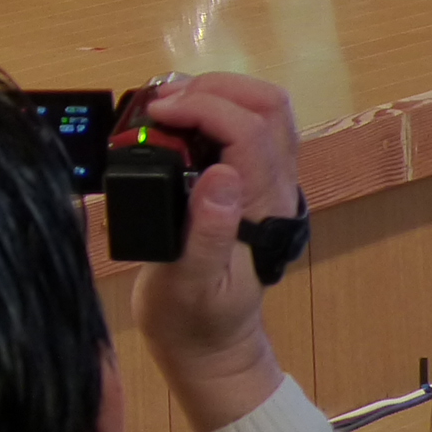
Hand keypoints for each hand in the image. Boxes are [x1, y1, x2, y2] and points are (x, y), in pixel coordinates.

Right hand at [128, 73, 302, 431]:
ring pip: (264, 109)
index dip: (202, 107)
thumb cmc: (192, 317)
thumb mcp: (188, 283)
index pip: (248, 131)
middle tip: (162, 105)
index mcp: (262, 210)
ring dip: (216, 92)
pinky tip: (178, 122)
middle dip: (213, 89)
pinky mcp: (252, 182)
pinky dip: (214, 106)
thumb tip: (221, 175)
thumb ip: (206, 234)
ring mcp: (267, 184)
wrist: (207, 343)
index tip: (156, 114)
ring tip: (168, 107)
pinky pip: (247, 124)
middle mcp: (275, 190)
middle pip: (267, 107)